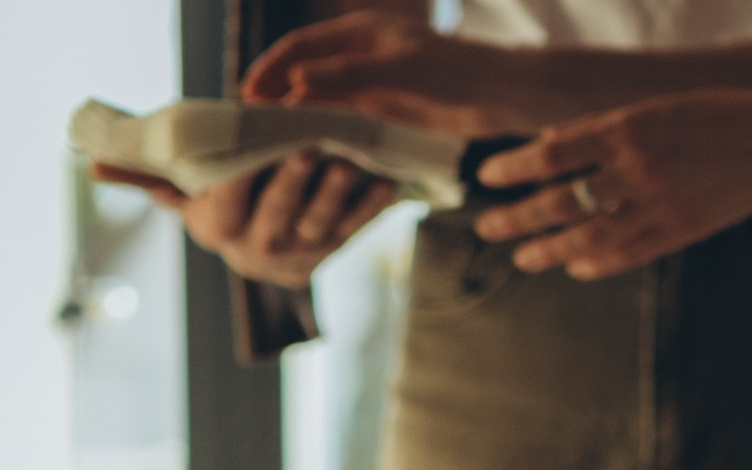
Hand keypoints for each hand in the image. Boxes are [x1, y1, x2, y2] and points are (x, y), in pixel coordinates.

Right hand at [93, 153, 395, 287]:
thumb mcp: (181, 190)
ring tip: (353, 159)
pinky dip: (372, 204)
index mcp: (218, 231)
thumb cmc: (215, 201)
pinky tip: (387, 179)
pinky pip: (355, 227)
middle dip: (295, 180)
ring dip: (340, 192)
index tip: (256, 148)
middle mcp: (256, 253)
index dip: (244, 177)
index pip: (228, 200)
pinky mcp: (331, 252)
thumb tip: (90, 161)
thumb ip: (144, 173)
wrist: (260, 249)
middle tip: (311, 146)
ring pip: (321, 221)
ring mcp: (298, 257)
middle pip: (278, 213)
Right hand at [243, 13, 530, 132]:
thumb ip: (348, 78)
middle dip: (277, 94)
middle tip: (249, 125)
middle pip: (307, 71)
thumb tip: (295, 81)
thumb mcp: (398, 75)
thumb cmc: (457, 76)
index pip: (301, 47)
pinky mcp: (392, 109)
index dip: (271, 69)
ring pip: (325, 97)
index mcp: (363, 34)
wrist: (505, 97)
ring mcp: (377, 82)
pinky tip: (313, 152)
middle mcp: (365, 55)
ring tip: (272, 143)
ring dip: (299, 116)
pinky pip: (348, 118)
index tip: (246, 96)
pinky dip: (327, 131)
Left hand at [471, 91, 751, 277]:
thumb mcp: (652, 108)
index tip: (487, 177)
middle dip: (517, 218)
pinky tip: (574, 266)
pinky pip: (626, 254)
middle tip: (486, 228)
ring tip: (522, 258)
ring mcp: (658, 205)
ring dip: (548, 250)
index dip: (515, 167)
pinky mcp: (679, 230)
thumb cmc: (709, 115)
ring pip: (588, 236)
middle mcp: (637, 168)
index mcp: (627, 127)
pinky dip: (595, 262)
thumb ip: (604, 132)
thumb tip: (552, 147)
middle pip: (561, 200)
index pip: (553, 151)